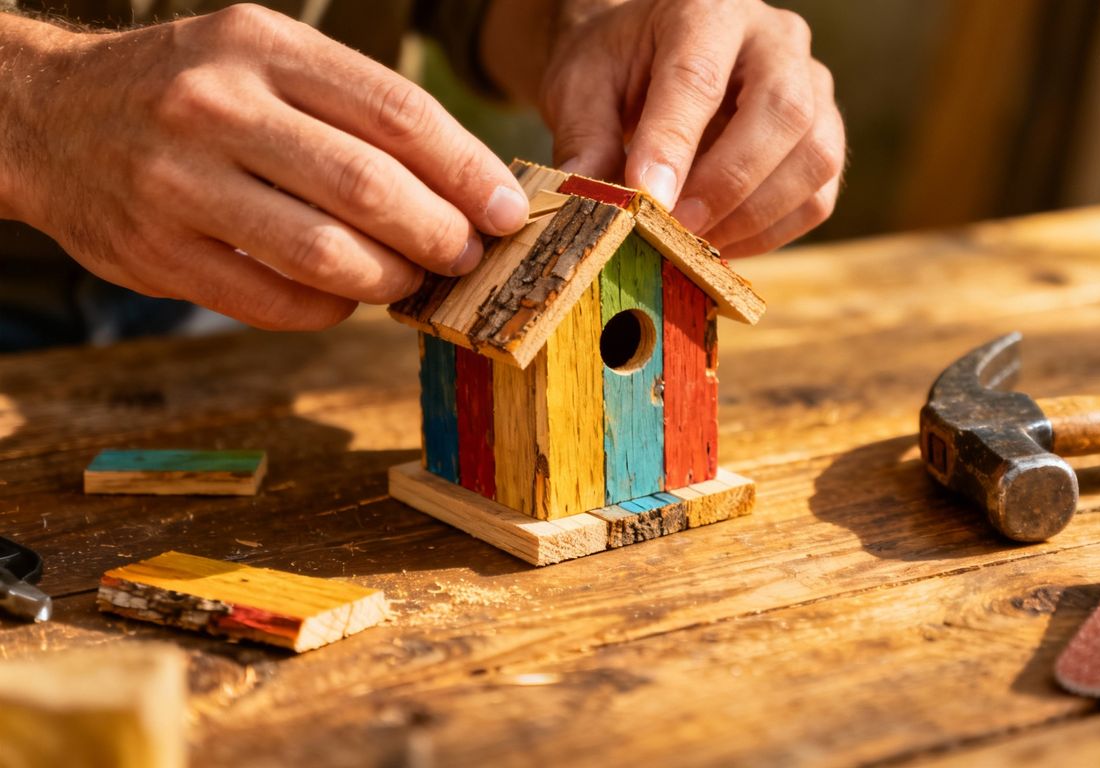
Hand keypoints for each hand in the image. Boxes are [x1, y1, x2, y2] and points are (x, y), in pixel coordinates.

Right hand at [0, 5, 527, 329]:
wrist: (49, 115)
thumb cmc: (190, 88)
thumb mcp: (264, 58)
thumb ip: (354, 109)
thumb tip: (464, 183)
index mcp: (261, 48)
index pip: (396, 113)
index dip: (467, 171)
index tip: (506, 209)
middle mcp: (217, 107)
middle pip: (368, 188)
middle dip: (439, 233)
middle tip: (467, 254)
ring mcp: (179, 183)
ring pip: (323, 254)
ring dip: (390, 278)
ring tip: (412, 278)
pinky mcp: (156, 252)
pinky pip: (273, 300)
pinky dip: (329, 310)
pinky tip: (344, 298)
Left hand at [537, 0, 844, 256]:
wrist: (650, 59)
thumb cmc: (617, 68)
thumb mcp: (582, 88)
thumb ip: (587, 140)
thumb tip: (595, 206)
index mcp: (709, 9)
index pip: (700, 76)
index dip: (674, 143)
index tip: (646, 197)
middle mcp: (776, 39)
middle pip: (783, 110)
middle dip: (730, 183)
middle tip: (677, 227)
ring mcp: (813, 86)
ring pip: (815, 157)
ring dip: (754, 216)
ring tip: (694, 240)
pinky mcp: (824, 136)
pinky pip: (817, 196)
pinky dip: (770, 232)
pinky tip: (720, 241)